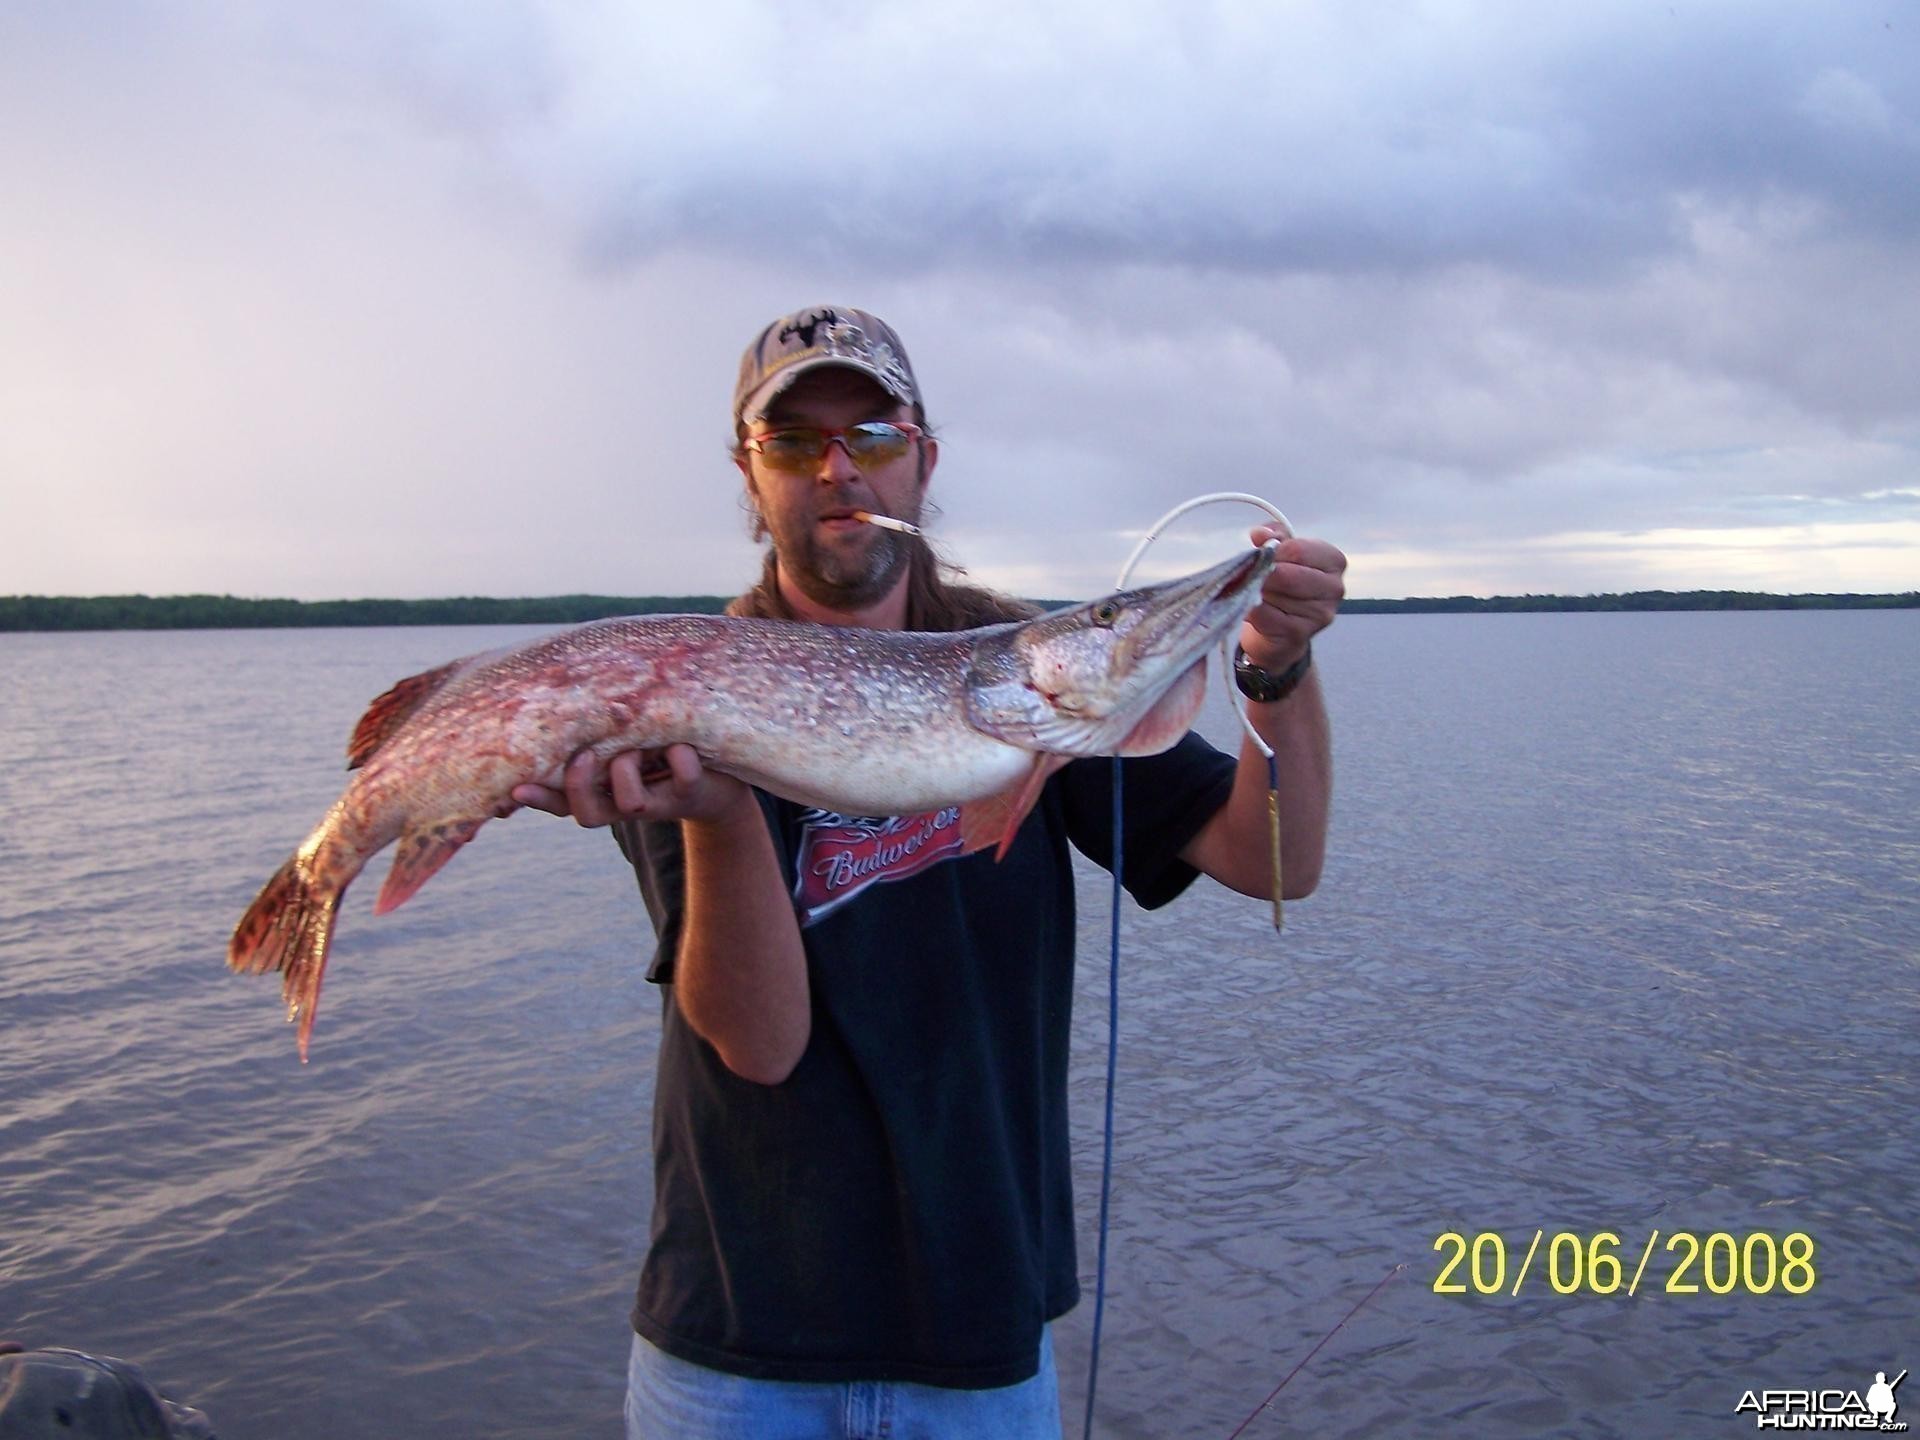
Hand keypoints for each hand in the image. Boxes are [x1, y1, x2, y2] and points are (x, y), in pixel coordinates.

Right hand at [510, 744, 749, 828]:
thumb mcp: (628, 735)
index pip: (560, 800)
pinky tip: (682, 745)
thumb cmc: (663, 744)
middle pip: (586, 814)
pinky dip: (680, 759)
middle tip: (583, 757)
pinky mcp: (692, 792)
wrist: (724, 775)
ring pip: (629, 803)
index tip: (515, 788)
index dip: (538, 798)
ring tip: (640, 748)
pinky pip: (683, 778)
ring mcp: (659, 800)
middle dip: (578, 786)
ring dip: (627, 772)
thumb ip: (599, 725)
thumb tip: (560, 685)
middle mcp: (625, 801)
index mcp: (603, 788)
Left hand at [1240, 526, 1346, 670]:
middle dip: (1263, 573)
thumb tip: (1260, 534)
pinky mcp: (1299, 634)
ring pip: (1272, 594)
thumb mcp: (1282, 553)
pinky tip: (1254, 608)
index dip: (1272, 552)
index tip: (1263, 556)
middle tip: (1254, 576)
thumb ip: (1273, 536)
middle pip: (1285, 574)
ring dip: (1255, 591)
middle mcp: (1334, 588)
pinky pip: (1263, 614)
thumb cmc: (1284, 584)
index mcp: (1334, 561)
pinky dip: (1251, 609)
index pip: (1297, 549)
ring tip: (1257, 592)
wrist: (1281, 631)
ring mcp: (1319, 614)